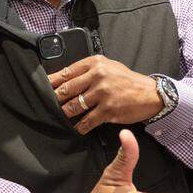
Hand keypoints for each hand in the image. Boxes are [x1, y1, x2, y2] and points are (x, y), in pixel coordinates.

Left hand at [48, 56, 163, 134]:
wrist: (150, 94)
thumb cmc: (126, 81)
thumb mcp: (108, 67)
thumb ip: (88, 71)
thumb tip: (64, 79)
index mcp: (95, 63)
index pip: (67, 72)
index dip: (52, 82)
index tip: (42, 88)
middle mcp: (98, 75)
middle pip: (67, 89)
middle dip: (56, 100)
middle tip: (48, 106)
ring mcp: (103, 93)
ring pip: (74, 106)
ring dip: (65, 114)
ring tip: (60, 117)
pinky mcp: (108, 109)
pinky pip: (87, 121)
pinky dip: (79, 127)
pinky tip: (76, 129)